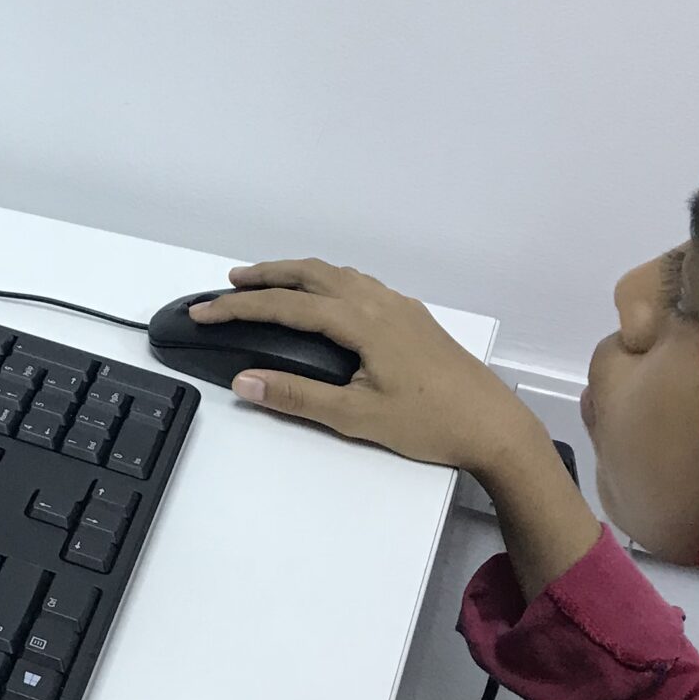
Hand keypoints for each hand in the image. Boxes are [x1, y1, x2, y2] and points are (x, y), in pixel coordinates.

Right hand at [194, 260, 601, 595]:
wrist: (494, 426)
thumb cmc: (428, 424)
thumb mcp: (356, 418)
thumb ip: (297, 396)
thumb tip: (244, 381)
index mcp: (362, 322)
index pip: (287, 305)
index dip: (240, 306)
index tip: (204, 311)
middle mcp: (380, 302)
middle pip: (312, 273)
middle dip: (267, 275)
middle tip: (230, 283)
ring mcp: (400, 306)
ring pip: (339, 274)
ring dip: (299, 274)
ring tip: (270, 284)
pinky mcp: (414, 318)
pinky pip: (361, 283)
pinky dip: (329, 281)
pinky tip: (327, 299)